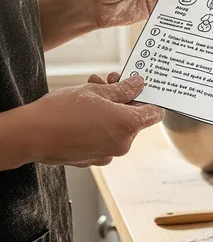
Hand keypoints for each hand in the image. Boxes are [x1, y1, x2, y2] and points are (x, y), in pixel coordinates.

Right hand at [19, 74, 164, 166]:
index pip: (154, 113)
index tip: (139, 89)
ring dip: (108, 110)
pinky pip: (104, 140)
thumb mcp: (95, 92)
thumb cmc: (61, 112)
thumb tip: (138, 85)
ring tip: (90, 92)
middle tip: (108, 82)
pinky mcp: (93, 160)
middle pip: (134, 119)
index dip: (148, 98)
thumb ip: (122, 90)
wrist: (30, 136)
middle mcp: (122, 144)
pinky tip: (83, 113)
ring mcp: (108, 154)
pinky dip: (99, 126)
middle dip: (122, 100)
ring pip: (117, 128)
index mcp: (128, 126)